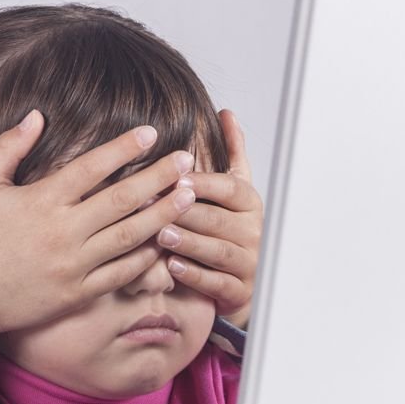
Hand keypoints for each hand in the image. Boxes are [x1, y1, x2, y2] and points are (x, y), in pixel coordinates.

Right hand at [0, 110, 197, 376]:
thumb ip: (10, 147)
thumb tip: (36, 115)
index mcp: (41, 201)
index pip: (92, 167)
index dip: (125, 148)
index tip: (151, 132)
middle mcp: (62, 232)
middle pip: (122, 200)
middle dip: (159, 177)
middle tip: (186, 160)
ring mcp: (73, 266)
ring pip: (130, 237)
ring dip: (163, 214)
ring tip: (188, 194)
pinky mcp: (78, 294)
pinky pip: (122, 273)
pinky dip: (147, 256)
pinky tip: (166, 239)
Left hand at [158, 109, 262, 326]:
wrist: (244, 281)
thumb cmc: (229, 229)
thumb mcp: (233, 189)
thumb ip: (232, 152)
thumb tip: (227, 113)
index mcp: (249, 203)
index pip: (229, 188)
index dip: (204, 182)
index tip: (176, 176)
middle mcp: (253, 231)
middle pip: (218, 219)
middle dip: (185, 212)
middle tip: (151, 205)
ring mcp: (249, 262)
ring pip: (218, 250)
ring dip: (189, 242)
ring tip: (160, 235)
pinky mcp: (240, 290)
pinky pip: (218, 282)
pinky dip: (195, 275)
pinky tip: (173, 268)